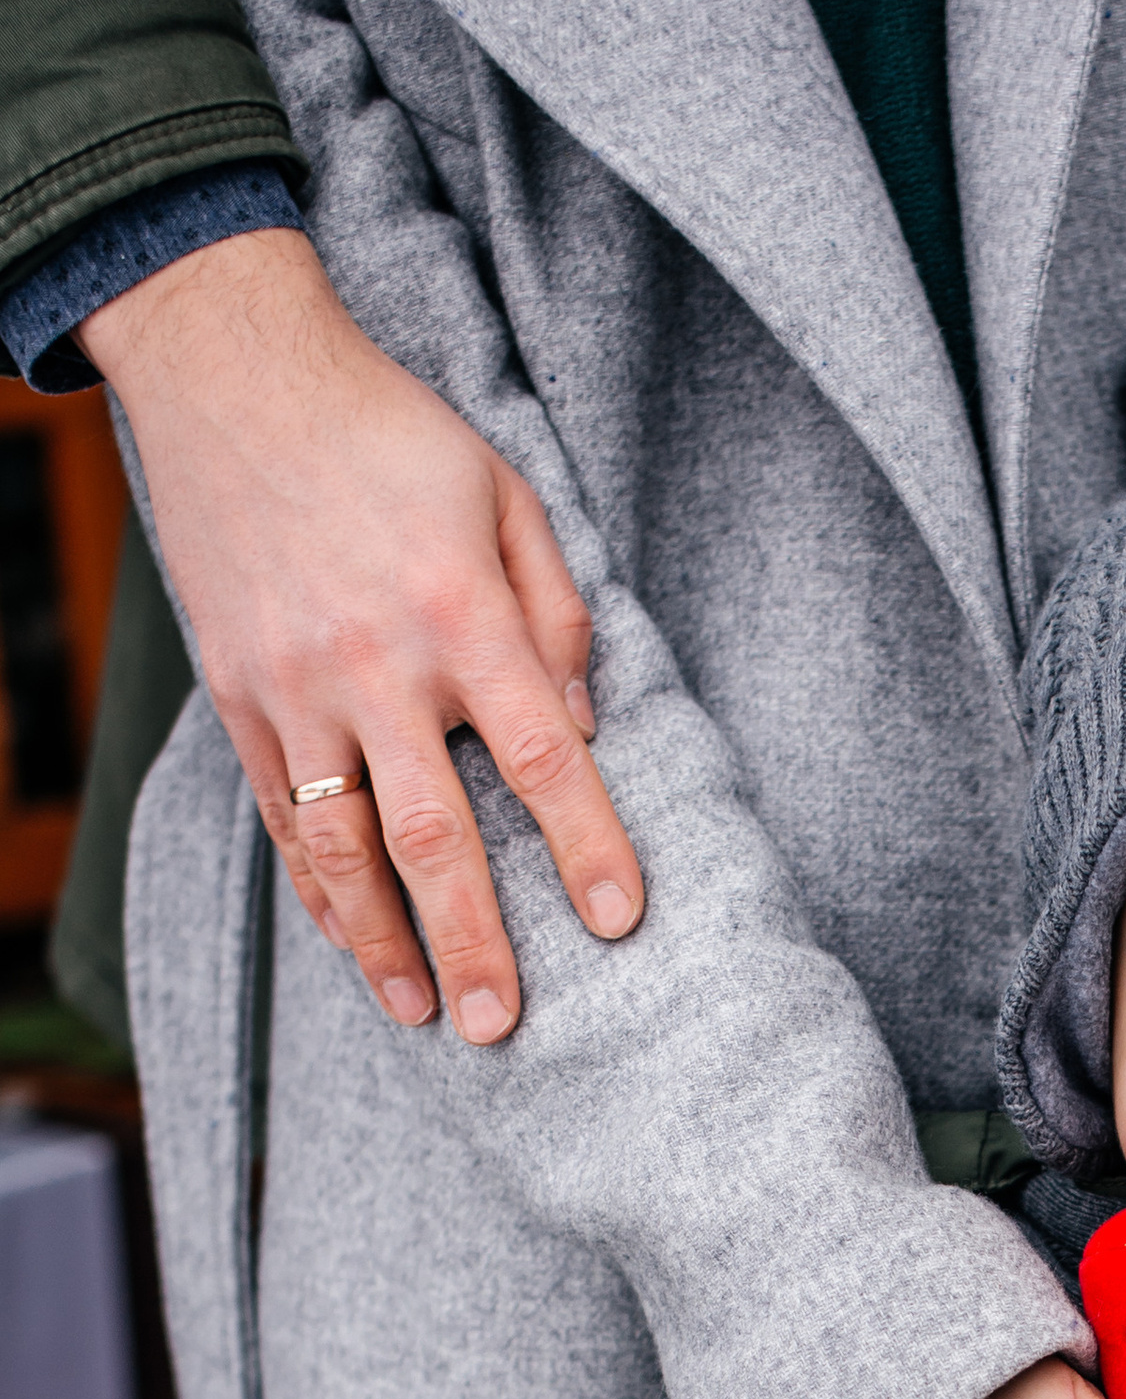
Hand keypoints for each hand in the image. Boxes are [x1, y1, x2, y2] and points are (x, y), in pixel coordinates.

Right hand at [81, 229, 642, 1045]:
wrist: (233, 373)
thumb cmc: (389, 433)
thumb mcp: (504, 492)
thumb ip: (558, 609)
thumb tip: (588, 722)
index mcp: (460, 611)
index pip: (541, 754)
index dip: (586, 843)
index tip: (619, 920)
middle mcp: (375, 663)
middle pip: (434, 832)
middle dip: (474, 938)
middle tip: (504, 1024)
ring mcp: (296, 687)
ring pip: (342, 845)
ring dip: (384, 941)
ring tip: (423, 1014)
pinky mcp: (239, 694)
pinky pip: (283, 815)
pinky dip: (319, 890)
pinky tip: (353, 943)